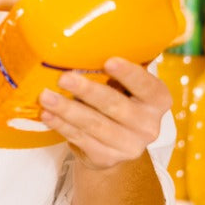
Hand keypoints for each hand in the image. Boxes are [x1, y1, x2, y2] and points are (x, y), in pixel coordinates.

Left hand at [38, 57, 171, 171]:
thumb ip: (116, 70)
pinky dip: (61, 125)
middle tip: (64, 77)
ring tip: (46, 96)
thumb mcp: (127, 86)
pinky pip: (80, 139)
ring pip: (94, 125)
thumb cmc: (120, 100)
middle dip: (87, 91)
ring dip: (67, 109)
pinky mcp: (107, 158)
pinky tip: (47, 114)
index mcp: (158, 100)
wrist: (116, 144)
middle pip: (115, 106)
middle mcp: (149, 125)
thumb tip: (83, 47)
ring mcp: (129, 146)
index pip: (147, 86)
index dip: (129, 74)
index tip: (108, 61)